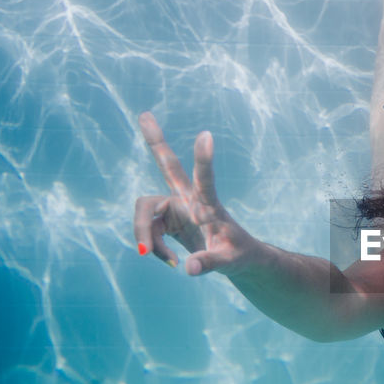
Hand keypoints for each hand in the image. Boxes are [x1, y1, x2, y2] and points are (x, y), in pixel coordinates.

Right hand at [134, 113, 257, 276]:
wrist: (236, 260)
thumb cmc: (239, 256)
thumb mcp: (230, 263)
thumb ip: (210, 263)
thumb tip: (190, 269)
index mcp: (208, 205)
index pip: (205, 179)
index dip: (204, 160)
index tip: (207, 135)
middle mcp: (189, 200)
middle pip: (167, 166)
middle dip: (155, 142)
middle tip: (144, 114)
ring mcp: (176, 208)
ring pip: (145, 214)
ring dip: (148, 239)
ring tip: (171, 263)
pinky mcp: (167, 220)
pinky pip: (147, 232)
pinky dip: (154, 249)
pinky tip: (173, 263)